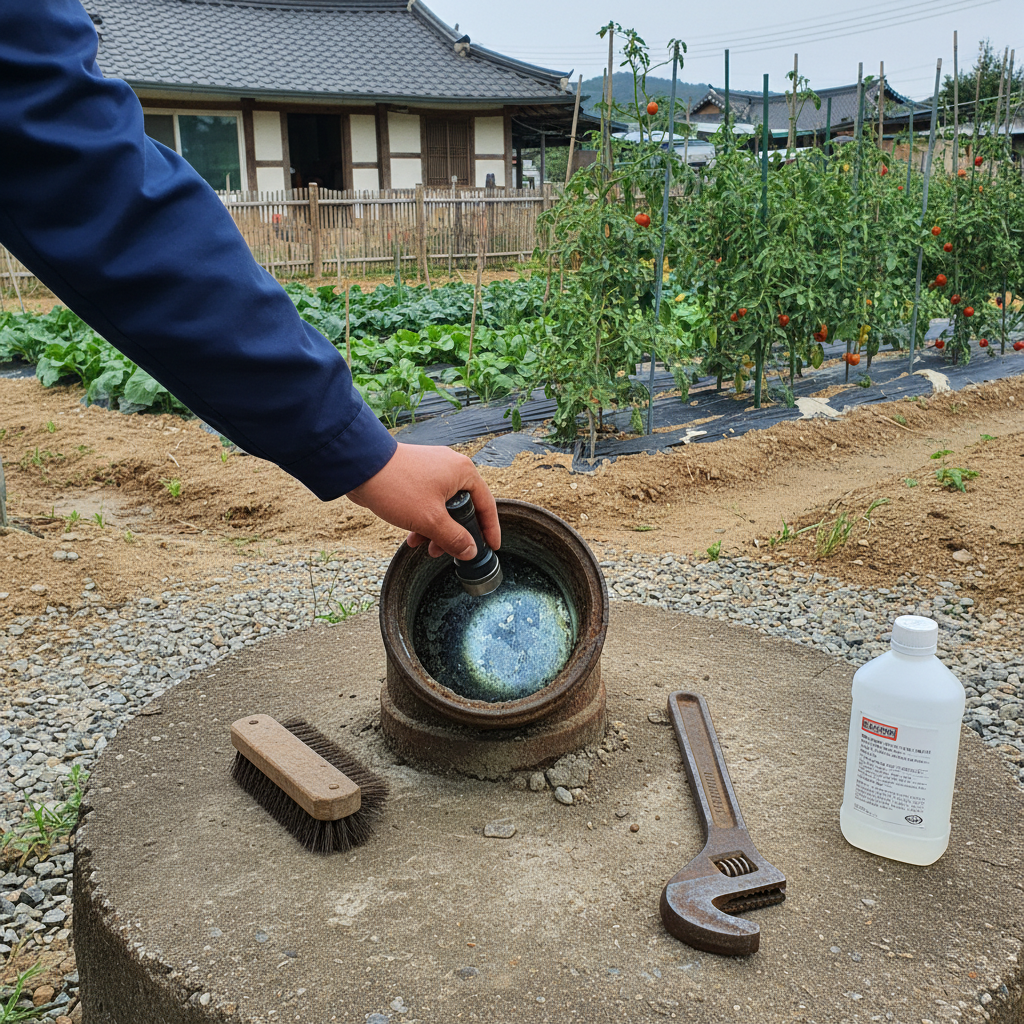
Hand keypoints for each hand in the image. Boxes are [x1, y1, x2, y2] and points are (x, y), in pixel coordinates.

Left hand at [347, 442, 499, 559]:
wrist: (360, 467)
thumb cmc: (398, 486)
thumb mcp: (430, 520)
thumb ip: (454, 538)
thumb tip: (470, 551)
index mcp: (463, 472)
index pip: (487, 504)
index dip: (490, 529)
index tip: (491, 547)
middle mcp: (450, 467)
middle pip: (464, 507)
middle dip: (454, 533)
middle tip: (448, 552)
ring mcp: (431, 470)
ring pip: (443, 507)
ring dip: (436, 530)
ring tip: (424, 547)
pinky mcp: (414, 475)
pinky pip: (427, 501)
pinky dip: (423, 519)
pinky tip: (412, 535)